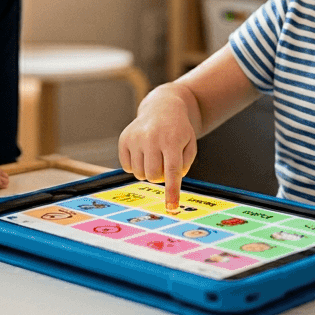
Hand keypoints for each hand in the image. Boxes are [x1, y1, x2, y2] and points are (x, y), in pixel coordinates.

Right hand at [118, 87, 197, 208]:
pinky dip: (136, 166)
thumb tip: (169, 183)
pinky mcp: (124, 139)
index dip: (172, 191)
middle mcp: (151, 137)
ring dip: (148, 171)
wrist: (162, 108)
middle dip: (160, 176)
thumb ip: (183, 166)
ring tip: (154, 156)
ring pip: (139, 173)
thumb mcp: (190, 145)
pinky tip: (143, 153)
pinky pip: (127, 167)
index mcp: (172, 140)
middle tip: (164, 164)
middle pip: (153, 175)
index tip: (171, 207)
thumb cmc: (179, 131)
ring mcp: (135, 137)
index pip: (172, 171)